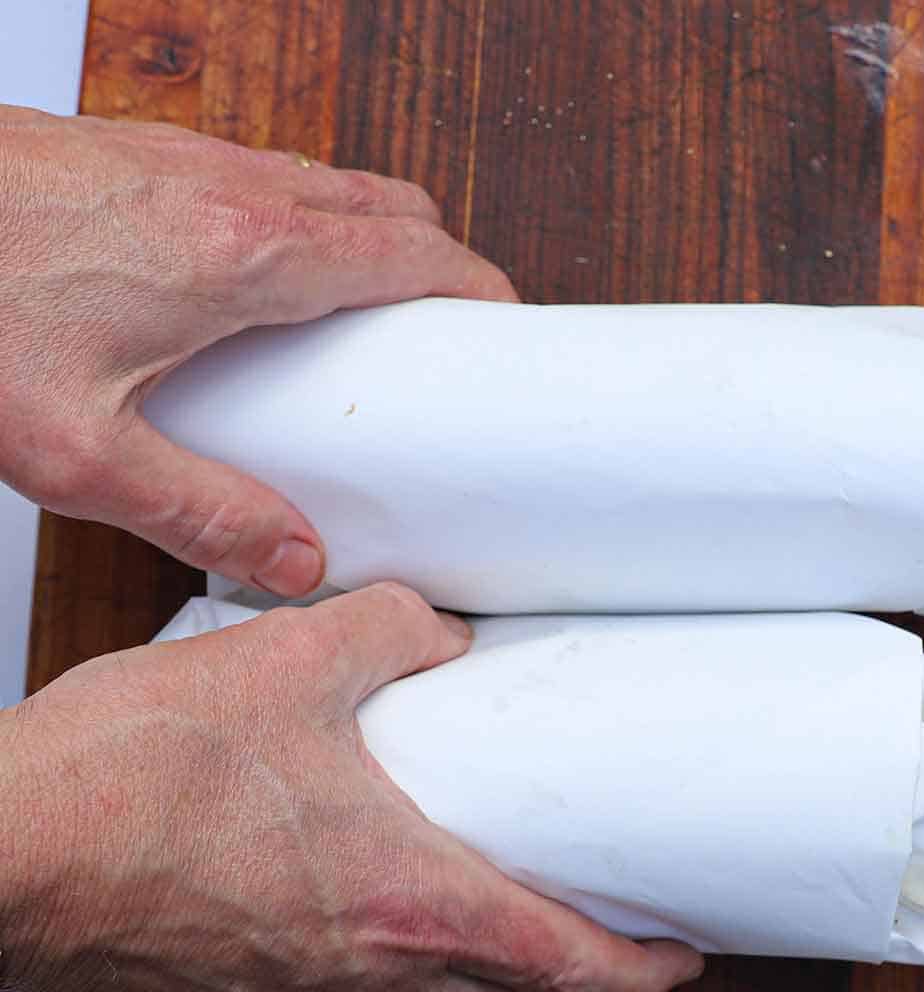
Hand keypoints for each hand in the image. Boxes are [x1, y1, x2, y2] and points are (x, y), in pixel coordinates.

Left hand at [0, 104, 515, 595]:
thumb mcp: (75, 449)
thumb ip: (200, 510)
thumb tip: (296, 559)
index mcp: (243, 255)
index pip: (410, 251)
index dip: (475, 285)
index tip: (504, 324)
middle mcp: (230, 191)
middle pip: (389, 204)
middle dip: (439, 260)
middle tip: (441, 335)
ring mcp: (187, 161)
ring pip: (331, 184)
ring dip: (373, 237)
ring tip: (366, 321)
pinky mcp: (144, 157)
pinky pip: (270, 180)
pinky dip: (308, 225)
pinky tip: (264, 292)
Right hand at [0, 584, 701, 991]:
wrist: (2, 855)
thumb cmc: (136, 773)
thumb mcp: (289, 658)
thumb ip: (391, 631)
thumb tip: (439, 634)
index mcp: (406, 900)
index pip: (568, 963)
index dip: (640, 968)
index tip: (680, 958)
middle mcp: (368, 978)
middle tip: (622, 956)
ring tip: (534, 964)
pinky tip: (409, 969)